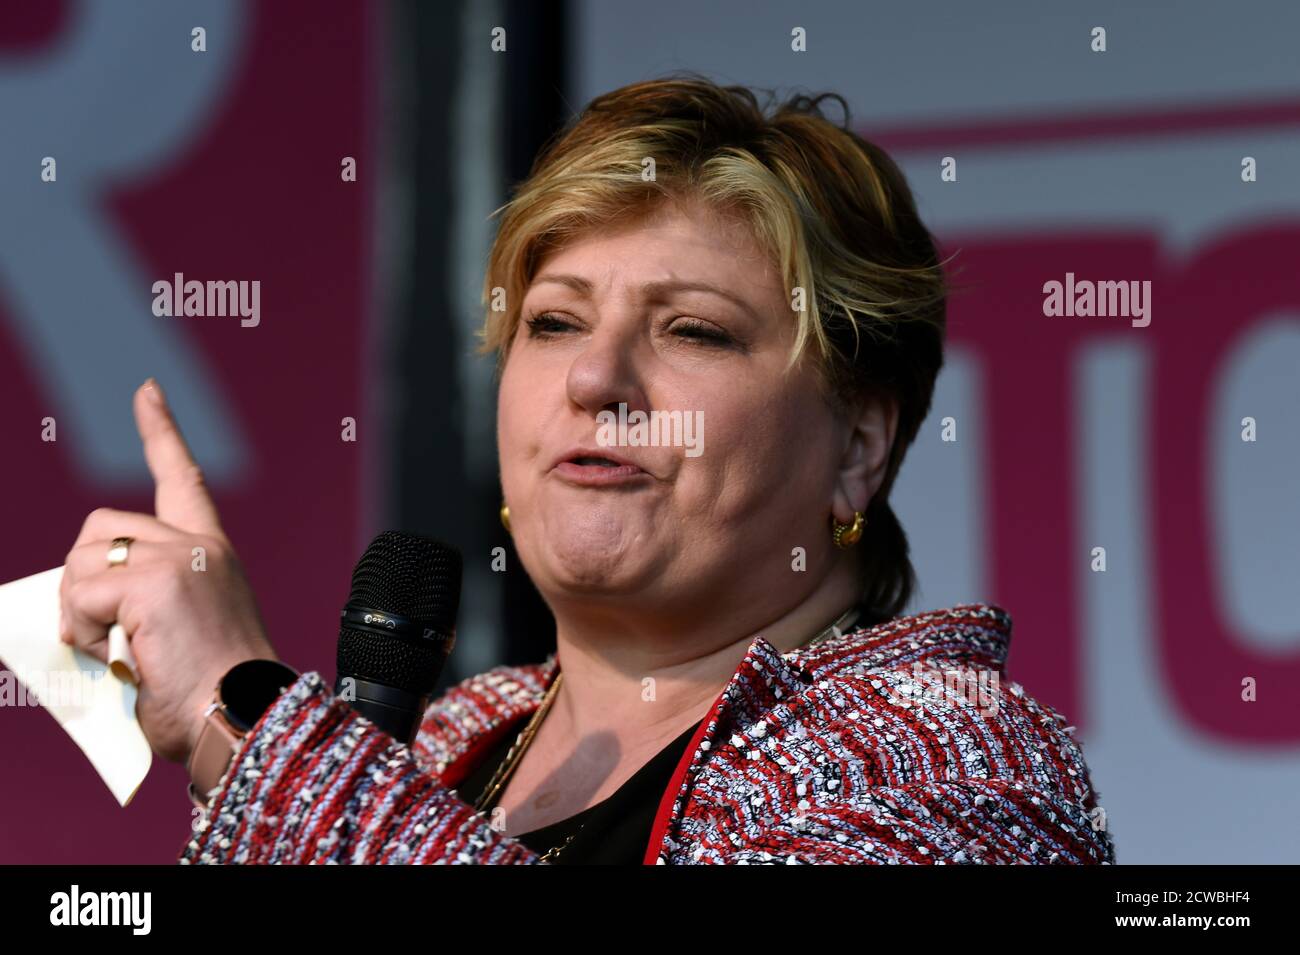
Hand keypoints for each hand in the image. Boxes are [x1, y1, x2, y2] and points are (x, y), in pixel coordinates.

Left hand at [59, 378, 277, 763]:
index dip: (161, 431)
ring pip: (84, 560)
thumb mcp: (170, 633)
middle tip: (95, 630)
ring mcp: (180, 559)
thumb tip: (73, 603)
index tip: (146, 390)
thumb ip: (136, 601)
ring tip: (110, 650)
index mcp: (213, 554)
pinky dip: (80, 628)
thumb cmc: (207, 694)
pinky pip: (83, 592)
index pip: (183, 477)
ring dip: (78, 611)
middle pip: (101, 527)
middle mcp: (201, 545)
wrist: (241, 716)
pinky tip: (110, 654)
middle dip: (81, 576)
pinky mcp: (155, 582)